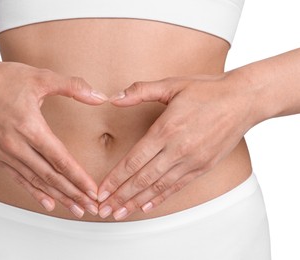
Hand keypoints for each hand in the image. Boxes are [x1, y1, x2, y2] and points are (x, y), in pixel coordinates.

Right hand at [0, 61, 107, 217]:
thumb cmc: (5, 78)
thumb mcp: (41, 77)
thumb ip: (72, 87)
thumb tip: (100, 96)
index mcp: (30, 126)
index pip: (60, 159)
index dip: (78, 177)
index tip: (93, 191)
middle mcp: (16, 145)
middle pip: (50, 176)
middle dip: (73, 193)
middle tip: (91, 207)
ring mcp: (5, 153)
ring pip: (36, 181)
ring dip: (58, 196)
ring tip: (75, 209)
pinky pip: (18, 178)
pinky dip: (34, 192)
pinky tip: (48, 203)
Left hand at [97, 72, 253, 219]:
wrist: (243, 100)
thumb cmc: (207, 90)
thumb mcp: (172, 84)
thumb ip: (141, 91)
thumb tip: (115, 98)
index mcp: (166, 129)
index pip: (134, 160)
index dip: (115, 178)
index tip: (101, 191)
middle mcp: (177, 149)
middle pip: (142, 179)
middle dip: (120, 196)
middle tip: (104, 209)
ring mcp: (191, 161)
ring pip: (158, 187)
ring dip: (136, 202)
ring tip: (120, 213)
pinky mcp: (203, 167)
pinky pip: (177, 186)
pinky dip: (160, 198)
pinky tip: (146, 206)